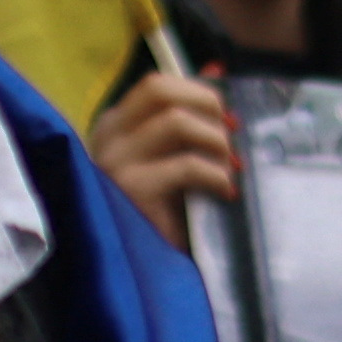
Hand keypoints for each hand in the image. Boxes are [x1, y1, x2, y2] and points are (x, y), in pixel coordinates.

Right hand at [88, 72, 243, 243]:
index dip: (199, 90)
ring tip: (230, 166)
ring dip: (216, 140)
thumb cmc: (162, 214)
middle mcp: (108, 138)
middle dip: (207, 104)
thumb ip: (190, 115)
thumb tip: (218, 69)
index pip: (156, 85)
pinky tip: (226, 191)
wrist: (146, 273)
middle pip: (160, 89)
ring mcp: (114, 163)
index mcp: (115, 127)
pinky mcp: (132, 191)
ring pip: (176, 122)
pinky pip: (186, 165)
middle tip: (233, 134)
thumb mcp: (175, 157)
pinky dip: (216, 174)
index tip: (230, 116)